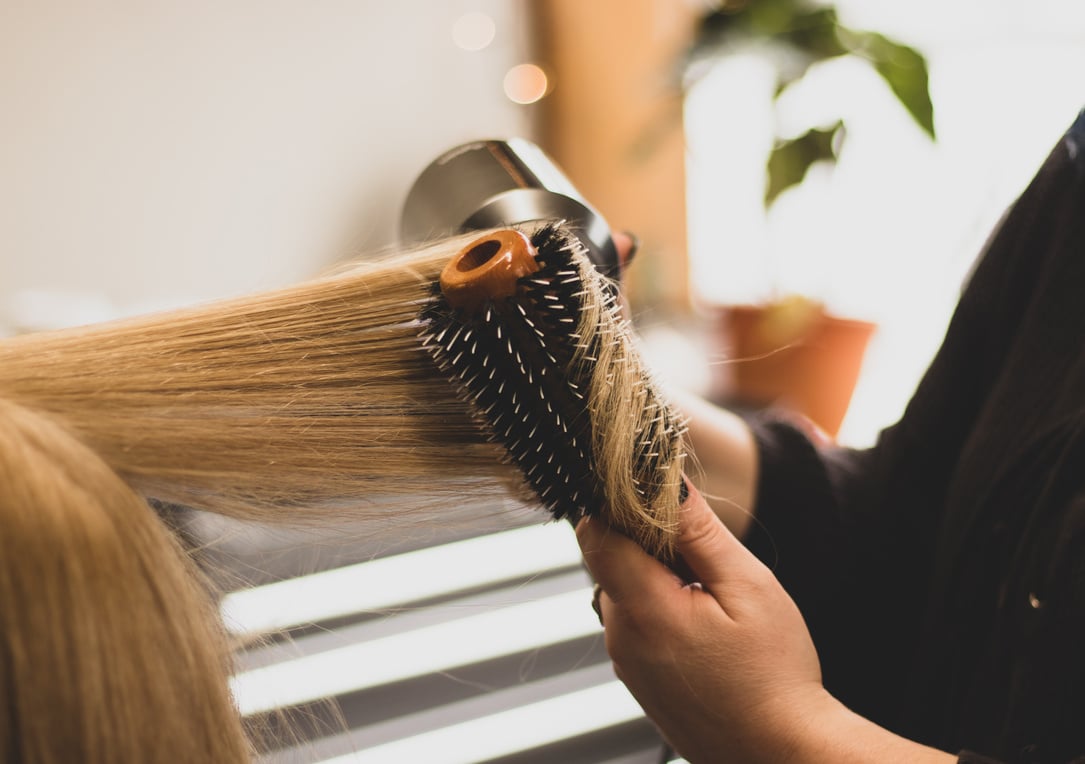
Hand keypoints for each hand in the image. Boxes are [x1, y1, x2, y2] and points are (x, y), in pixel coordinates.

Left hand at [577, 480, 829, 761]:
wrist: (779, 754)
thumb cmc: (774, 676)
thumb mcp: (748, 587)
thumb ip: (700, 533)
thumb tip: (667, 482)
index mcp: (644, 611)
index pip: (596, 534)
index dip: (620, 506)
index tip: (657, 500)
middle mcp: (621, 637)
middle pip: (610, 560)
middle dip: (648, 543)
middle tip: (705, 554)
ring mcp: (625, 661)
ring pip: (624, 589)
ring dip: (658, 577)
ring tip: (712, 598)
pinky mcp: (637, 676)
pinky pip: (636, 622)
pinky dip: (661, 608)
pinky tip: (706, 625)